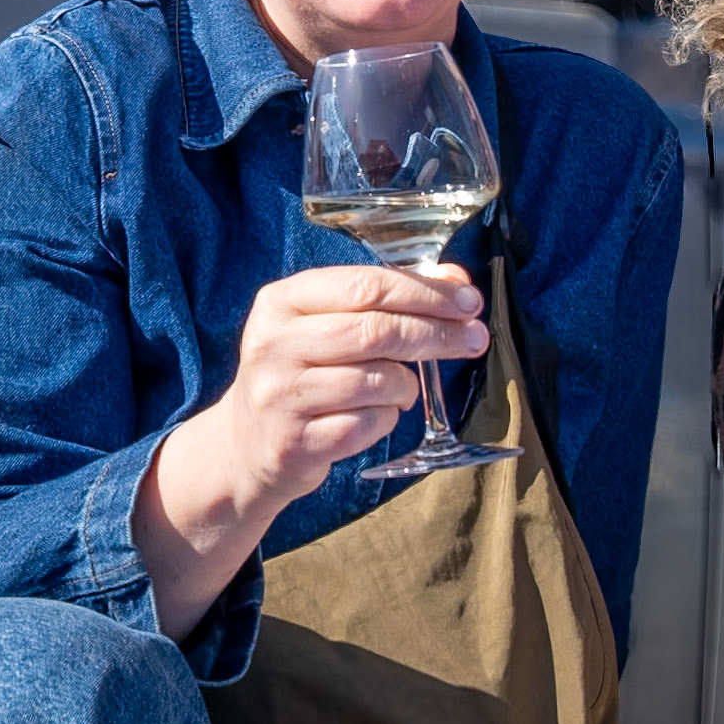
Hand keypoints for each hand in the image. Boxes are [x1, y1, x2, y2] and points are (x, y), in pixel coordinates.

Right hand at [214, 260, 488, 510]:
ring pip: (377, 381)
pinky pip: (368, 425)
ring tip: (404, 387)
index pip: (368, 285)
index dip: (427, 293)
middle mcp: (274, 344)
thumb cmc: (305, 369)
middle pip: (377, 332)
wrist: (248, 443)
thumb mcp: (331, 321)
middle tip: (475, 339)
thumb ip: (390, 296)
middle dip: (437, 334)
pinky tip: (379, 414)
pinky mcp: (293, 443)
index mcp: (282, 300)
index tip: (470, 302)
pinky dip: (388, 418)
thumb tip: (458, 280)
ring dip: (408, 384)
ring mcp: (280, 395)